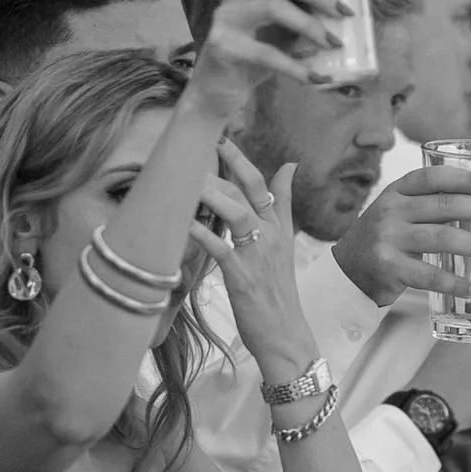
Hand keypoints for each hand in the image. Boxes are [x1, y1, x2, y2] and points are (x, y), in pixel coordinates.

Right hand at [186, 0, 346, 123]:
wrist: (218, 92)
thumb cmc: (255, 59)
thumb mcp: (283, 34)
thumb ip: (303, 18)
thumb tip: (343, 13)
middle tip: (344, 11)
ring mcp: (227, 19)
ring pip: (274, 6)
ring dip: (310, 24)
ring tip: (334, 43)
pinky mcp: (224, 46)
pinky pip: (267, 53)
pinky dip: (296, 66)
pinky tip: (317, 78)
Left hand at [195, 145, 314, 380]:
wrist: (286, 337)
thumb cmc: (278, 296)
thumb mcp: (284, 248)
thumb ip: (282, 208)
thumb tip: (289, 167)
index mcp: (280, 230)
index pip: (267, 185)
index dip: (244, 159)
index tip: (223, 134)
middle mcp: (272, 237)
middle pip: (251, 189)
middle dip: (227, 161)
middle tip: (202, 139)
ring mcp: (258, 255)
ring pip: (236, 210)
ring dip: (211, 189)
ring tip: (188, 172)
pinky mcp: (242, 276)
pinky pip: (219, 246)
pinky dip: (199, 231)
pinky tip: (181, 219)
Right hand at [333, 164, 470, 307]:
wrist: (346, 273)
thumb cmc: (383, 241)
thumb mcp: (396, 214)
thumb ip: (426, 207)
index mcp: (394, 193)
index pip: (430, 178)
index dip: (460, 178)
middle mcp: (390, 212)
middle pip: (443, 206)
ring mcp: (388, 239)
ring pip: (441, 238)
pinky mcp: (389, 268)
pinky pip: (429, 275)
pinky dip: (454, 283)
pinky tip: (470, 287)